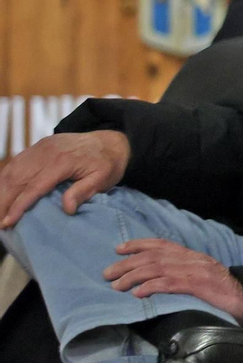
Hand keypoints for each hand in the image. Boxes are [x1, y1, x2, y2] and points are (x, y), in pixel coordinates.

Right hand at [0, 131, 130, 227]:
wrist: (111, 140)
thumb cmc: (107, 163)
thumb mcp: (103, 178)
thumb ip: (83, 191)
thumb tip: (67, 209)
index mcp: (63, 161)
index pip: (34, 186)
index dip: (19, 206)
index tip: (7, 222)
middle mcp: (47, 152)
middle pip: (17, 179)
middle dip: (4, 202)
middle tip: (0, 223)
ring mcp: (40, 147)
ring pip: (12, 170)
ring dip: (1, 191)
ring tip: (0, 212)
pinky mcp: (38, 146)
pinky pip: (15, 162)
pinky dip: (5, 179)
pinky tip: (3, 193)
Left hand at [104, 239, 242, 326]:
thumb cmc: (225, 290)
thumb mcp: (203, 276)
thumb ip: (185, 273)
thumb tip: (162, 278)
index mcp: (191, 256)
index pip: (161, 244)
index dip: (138, 244)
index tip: (119, 249)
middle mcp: (191, 259)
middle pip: (153, 255)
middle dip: (127, 263)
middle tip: (107, 273)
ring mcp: (194, 271)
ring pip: (157, 268)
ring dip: (132, 276)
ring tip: (116, 286)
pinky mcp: (197, 285)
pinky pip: (169, 283)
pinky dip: (150, 287)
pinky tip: (138, 293)